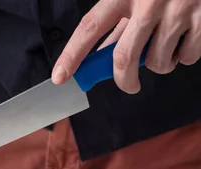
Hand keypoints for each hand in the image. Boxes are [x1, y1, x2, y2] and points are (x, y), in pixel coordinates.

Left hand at [52, 0, 200, 93]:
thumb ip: (118, 23)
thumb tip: (101, 57)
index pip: (90, 27)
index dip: (72, 55)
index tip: (59, 77)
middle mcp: (149, 2)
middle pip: (124, 58)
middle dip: (123, 80)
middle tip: (128, 84)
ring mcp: (178, 10)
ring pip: (158, 62)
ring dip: (158, 65)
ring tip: (164, 46)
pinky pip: (187, 58)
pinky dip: (183, 57)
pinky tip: (184, 40)